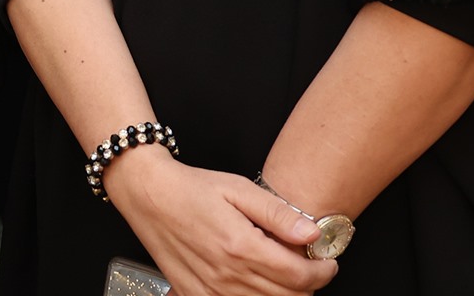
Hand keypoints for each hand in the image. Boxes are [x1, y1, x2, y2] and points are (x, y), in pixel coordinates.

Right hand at [103, 147, 338, 295]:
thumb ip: (277, 214)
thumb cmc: (191, 188)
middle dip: (308, 285)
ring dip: (284, 294)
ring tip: (284, 272)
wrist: (147, 194)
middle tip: (309, 266)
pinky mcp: (195, 295)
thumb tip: (312, 233)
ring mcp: (209, 291)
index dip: (322, 272)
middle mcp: (226, 275)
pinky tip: (256, 282)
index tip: (327, 262)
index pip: (299, 276)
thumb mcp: (239, 188)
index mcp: (241, 247)